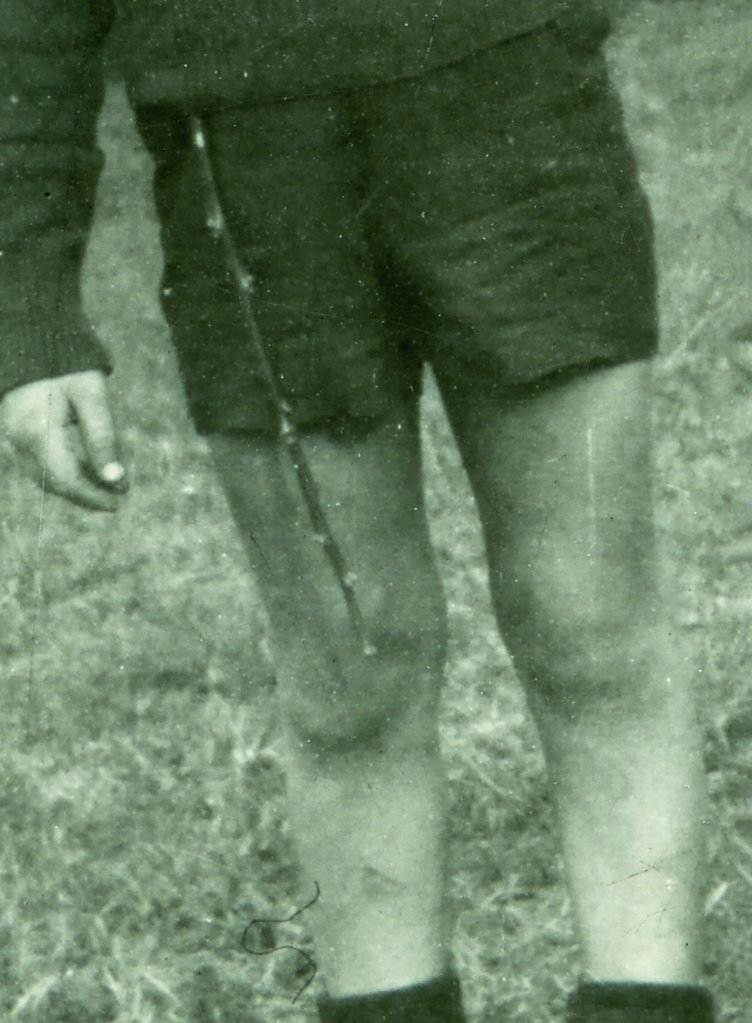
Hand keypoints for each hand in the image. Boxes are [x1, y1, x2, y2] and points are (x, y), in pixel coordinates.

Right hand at [1, 370, 127, 511]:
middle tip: (119, 496)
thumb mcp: (91, 395)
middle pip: (55, 483)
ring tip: (110, 485)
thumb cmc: (64, 365)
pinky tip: (90, 469)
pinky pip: (40, 463)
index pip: (65, 480)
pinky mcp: (15, 434)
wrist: (31, 341)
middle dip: (88, 493)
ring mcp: (12, 438)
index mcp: (36, 432)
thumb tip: (116, 479)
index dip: (92, 496)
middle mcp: (18, 441)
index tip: (119, 502)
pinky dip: (65, 471)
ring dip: (78, 484)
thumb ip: (103, 437)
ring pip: (46, 476)